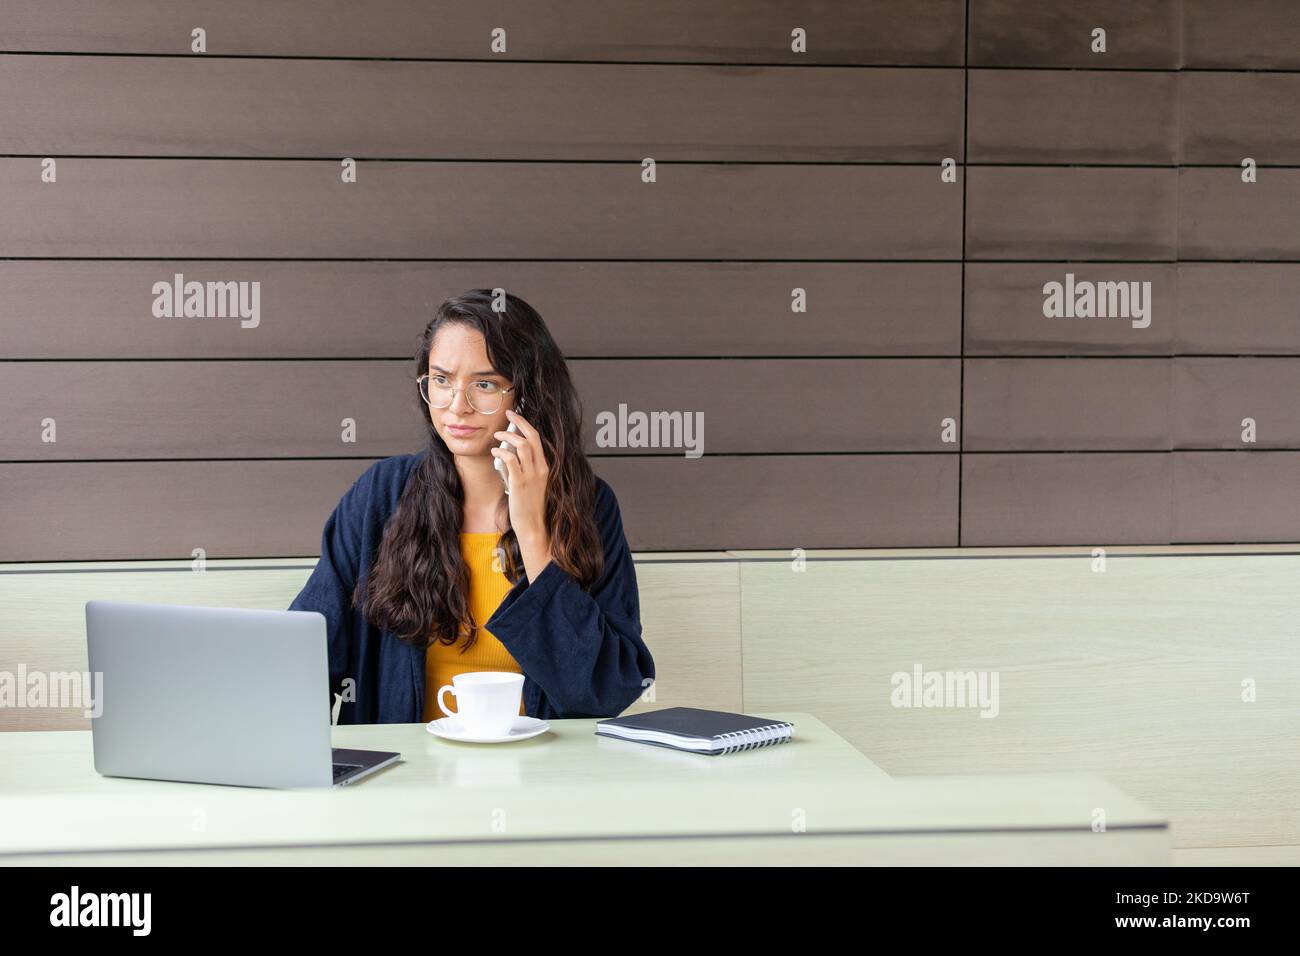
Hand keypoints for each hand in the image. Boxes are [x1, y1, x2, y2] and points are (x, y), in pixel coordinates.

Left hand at [491, 408, 550, 547]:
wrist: (534, 526)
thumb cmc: (530, 507)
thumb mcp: (531, 484)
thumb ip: (522, 469)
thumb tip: (508, 455)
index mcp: (545, 467)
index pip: (538, 439)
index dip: (526, 425)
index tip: (516, 418)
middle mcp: (540, 468)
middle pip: (532, 436)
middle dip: (519, 422)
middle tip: (508, 414)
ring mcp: (531, 475)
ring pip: (522, 445)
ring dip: (507, 436)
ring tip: (497, 434)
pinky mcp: (520, 483)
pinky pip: (510, 460)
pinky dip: (501, 452)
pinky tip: (494, 452)